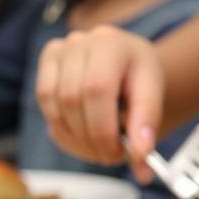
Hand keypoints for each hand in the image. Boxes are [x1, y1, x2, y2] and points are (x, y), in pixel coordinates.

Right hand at [35, 25, 164, 177]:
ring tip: (100, 149)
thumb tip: (141, 157)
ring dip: (76, 138)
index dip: (103, 129)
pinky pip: (45, 105)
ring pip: (56, 107)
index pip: (97, 90)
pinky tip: (83, 136)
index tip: (118, 154)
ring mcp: (58, 50)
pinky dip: (63, 129)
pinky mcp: (46, 62)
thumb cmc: (140, 75)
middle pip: (73, 100)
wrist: (127, 57)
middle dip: (91, 138)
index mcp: (111, 44)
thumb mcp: (153, 93)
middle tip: (110, 157)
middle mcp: (79, 42)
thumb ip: (147, 123)